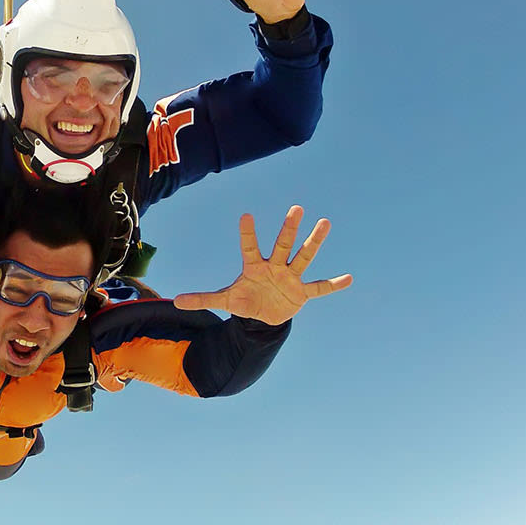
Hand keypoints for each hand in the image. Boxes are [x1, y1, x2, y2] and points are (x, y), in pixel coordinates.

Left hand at [174, 206, 350, 324]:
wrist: (263, 316)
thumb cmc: (245, 300)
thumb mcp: (225, 301)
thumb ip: (204, 299)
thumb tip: (176, 302)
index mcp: (254, 267)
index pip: (249, 247)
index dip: (247, 233)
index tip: (246, 215)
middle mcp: (274, 266)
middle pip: (282, 245)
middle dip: (288, 229)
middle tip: (296, 208)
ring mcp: (290, 277)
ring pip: (303, 257)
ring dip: (314, 242)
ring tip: (325, 222)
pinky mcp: (301, 292)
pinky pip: (319, 288)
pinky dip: (333, 285)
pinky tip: (348, 278)